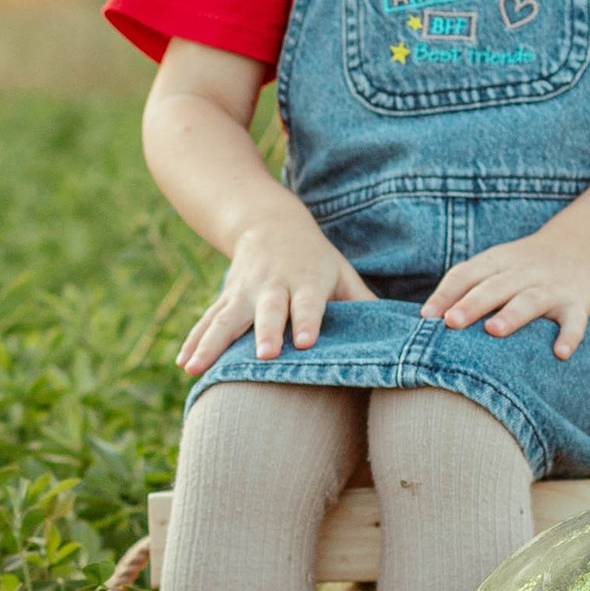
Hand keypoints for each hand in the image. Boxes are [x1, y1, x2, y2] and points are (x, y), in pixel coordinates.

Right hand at [177, 211, 372, 374]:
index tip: (306, 343)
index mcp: (306, 280)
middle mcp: (273, 286)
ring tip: (197, 368)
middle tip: (264, 355)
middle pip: (267, 311)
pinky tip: (185, 364)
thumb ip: (364, 302)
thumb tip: (404, 332)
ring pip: (226, 319)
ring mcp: (244, 292)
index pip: (308, 303)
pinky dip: (195, 341)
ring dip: (212, 343)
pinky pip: (207, 321)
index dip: (307, 321)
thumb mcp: (341, 272)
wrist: (268, 222)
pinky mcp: (225, 298)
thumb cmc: (315, 258)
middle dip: (264, 333)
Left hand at [425, 229, 589, 359]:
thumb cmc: (521, 268)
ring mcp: (551, 288)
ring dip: (513, 315)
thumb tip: (425, 317)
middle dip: (474, 303)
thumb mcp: (493, 267)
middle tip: (453, 322)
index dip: (447, 293)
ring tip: (494, 330)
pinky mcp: (577, 303)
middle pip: (495, 286)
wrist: (579, 249)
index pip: (467, 274)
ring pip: (531, 300)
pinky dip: (570, 336)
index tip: (427, 316)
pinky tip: (560, 353)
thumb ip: (462, 287)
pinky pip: (575, 320)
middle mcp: (523, 273)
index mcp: (497, 262)